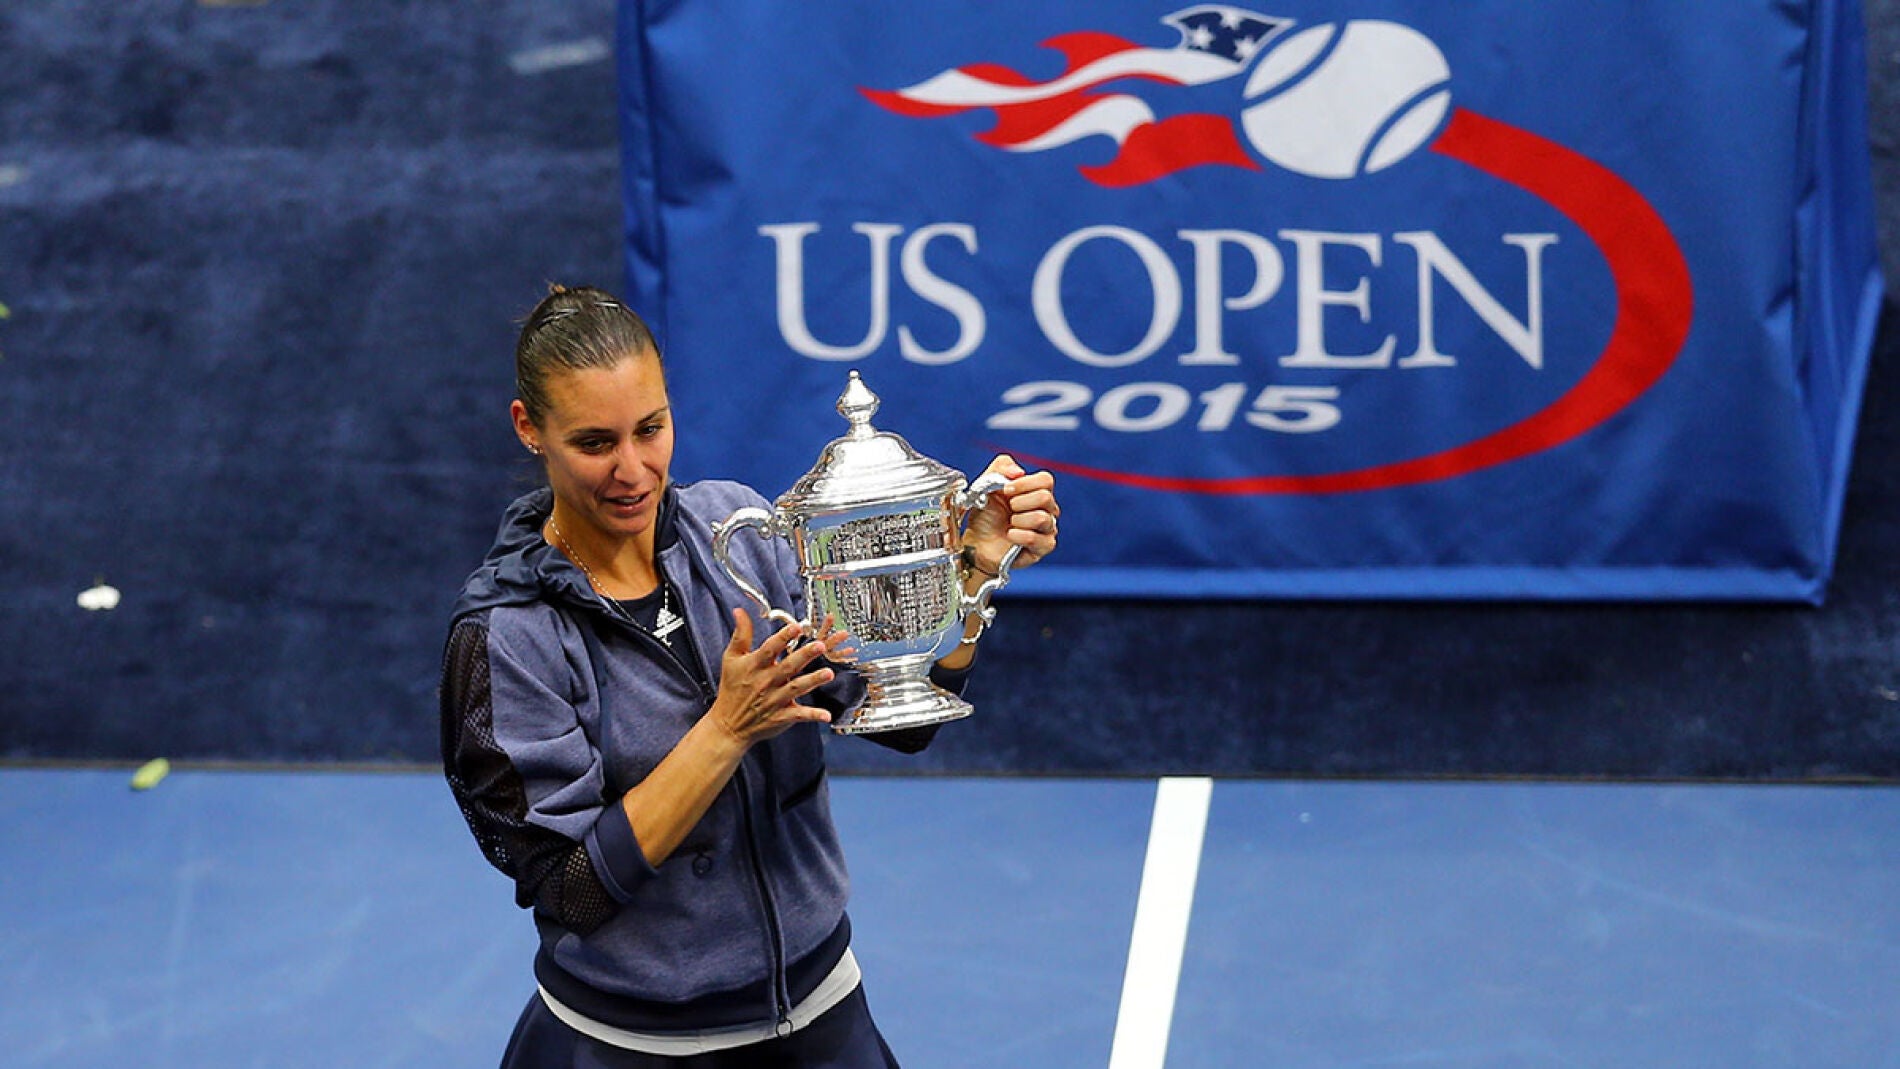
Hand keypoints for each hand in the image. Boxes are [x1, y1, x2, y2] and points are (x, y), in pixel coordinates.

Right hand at [707, 610, 847, 746]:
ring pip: (797, 688)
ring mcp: (775, 700)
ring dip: (813, 681)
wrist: (728, 724)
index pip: (770, 649)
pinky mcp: (781, 716)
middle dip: (805, 655)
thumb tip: (739, 610)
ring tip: (828, 673)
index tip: (796, 628)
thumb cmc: (731, 688)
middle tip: (820, 646)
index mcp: (754, 666)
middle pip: (788, 666)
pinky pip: (799, 715)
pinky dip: (812, 715)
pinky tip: (826, 715)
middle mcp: (766, 681)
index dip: (783, 638)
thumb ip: (740, 634)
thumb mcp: (731, 658)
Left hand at [962, 454, 1059, 575]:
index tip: (1006, 490)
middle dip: (1019, 502)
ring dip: (1017, 520)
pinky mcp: (1044, 547)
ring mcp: (1047, 528)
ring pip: (1041, 518)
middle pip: (1045, 497)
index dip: (1024, 483)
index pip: (1045, 480)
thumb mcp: (987, 484)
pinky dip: (1017, 536)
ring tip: (1009, 524)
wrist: (977, 542)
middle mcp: (1046, 509)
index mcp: (1036, 491)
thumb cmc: (986, 515)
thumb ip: (1001, 467)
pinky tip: (1010, 536)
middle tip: (1008, 509)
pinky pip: (1035, 538)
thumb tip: (1018, 471)